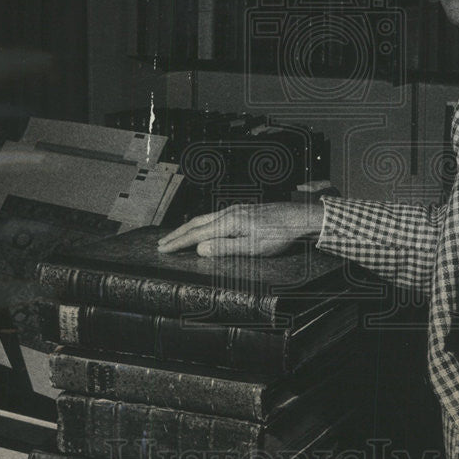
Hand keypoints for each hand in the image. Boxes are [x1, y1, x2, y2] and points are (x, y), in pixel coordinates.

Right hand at [157, 202, 324, 256]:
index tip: (162, 249)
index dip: (178, 243)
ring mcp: (235, 210)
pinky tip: (204, 227)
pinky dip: (201, 223)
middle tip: (162, 243)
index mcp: (227, 223)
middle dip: (177, 234)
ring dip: (188, 228)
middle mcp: (228, 213)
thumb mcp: (251, 247)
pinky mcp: (242, 210)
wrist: (297, 217)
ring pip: (204, 218)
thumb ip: (225, 248)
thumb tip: (199, 248)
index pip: (196, 235)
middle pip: (196, 223)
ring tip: (177, 236)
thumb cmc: (277, 235)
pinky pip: (214, 216)